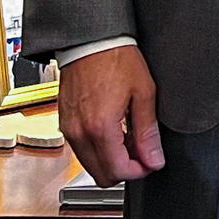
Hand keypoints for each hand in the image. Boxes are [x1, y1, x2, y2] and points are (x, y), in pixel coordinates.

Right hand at [59, 45, 163, 183]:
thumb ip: (148, 131)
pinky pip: (82, 150)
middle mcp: (79, 133)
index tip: (151, 163)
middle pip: (101, 176)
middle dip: (125, 170)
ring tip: (131, 138)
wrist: (90, 41)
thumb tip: (154, 158)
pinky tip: (116, 131)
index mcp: (100, 128)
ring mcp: (69, 130)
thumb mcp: (143, 93)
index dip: (139, 172)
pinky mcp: (65, 124)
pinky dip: (100, 149)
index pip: (117, 171)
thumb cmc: (116, 59)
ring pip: (90, 165)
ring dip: (112, 160)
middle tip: (143, 152)